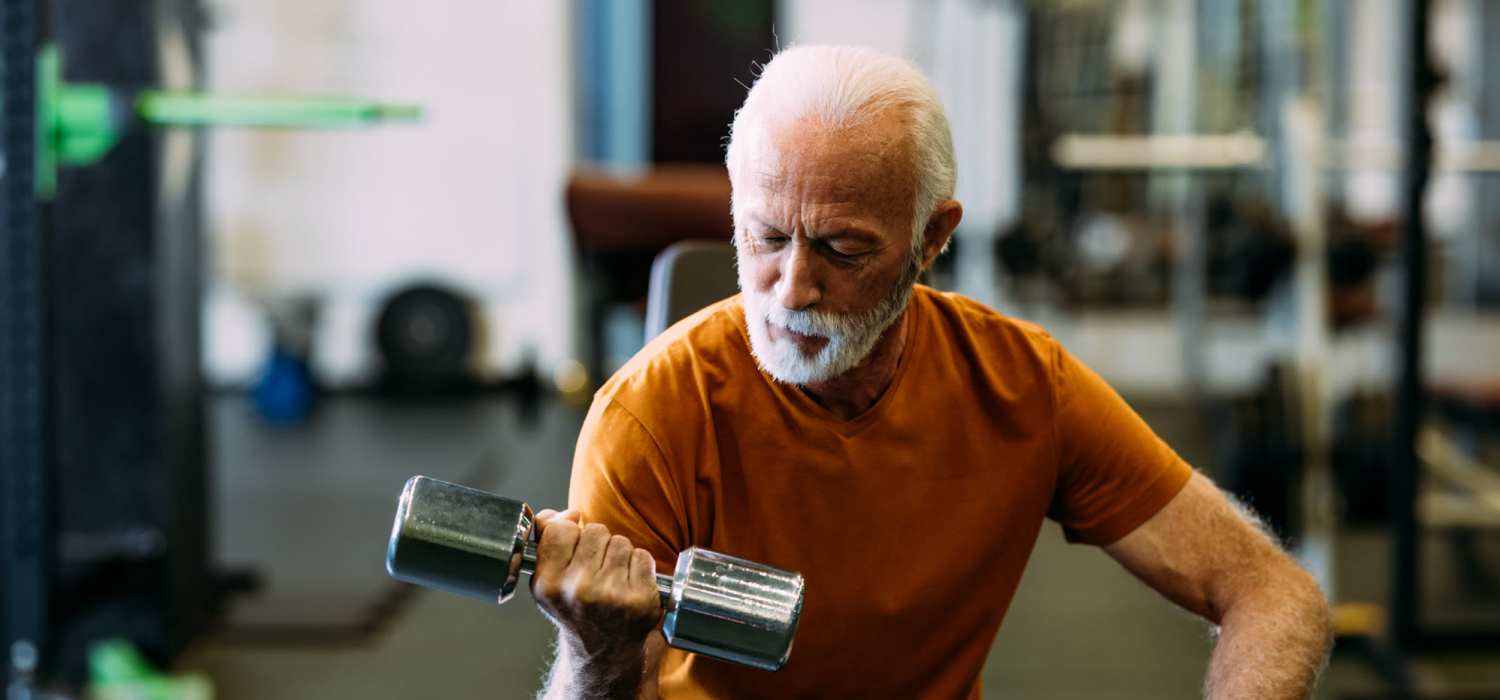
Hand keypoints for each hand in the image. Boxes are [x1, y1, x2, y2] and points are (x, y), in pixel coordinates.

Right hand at [530, 509, 661, 657]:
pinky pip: (643, 556)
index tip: (573, 549)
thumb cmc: (575, 608)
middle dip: (597, 544)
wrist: (601, 652)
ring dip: (619, 555)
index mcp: (548, 584)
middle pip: (595, 530)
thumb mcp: (549, 579)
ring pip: (621, 542)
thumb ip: (548, 539)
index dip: (570, 533)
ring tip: (612, 579)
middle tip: (595, 570)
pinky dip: (639, 566)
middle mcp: (578, 590)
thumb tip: (566, 514)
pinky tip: (628, 585)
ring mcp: (612, 596)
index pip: (561, 529)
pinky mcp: (641, 600)